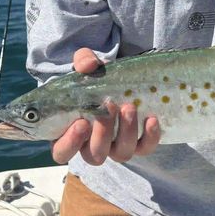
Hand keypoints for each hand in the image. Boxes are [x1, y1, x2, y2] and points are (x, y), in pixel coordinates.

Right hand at [50, 48, 160, 164]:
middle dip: (102, 133)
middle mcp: (94, 144)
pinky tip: (151, 119)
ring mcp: (117, 146)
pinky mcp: (140, 143)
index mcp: (71, 132)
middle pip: (95, 155)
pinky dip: (150, 137)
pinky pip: (145, 147)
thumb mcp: (87, 66)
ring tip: (130, 107)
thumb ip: (83, 61)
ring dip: (126, 132)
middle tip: (109, 106)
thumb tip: (89, 65)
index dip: (70, 143)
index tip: (81, 123)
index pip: (62, 152)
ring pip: (121, 153)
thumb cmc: (96, 77)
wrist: (121, 78)